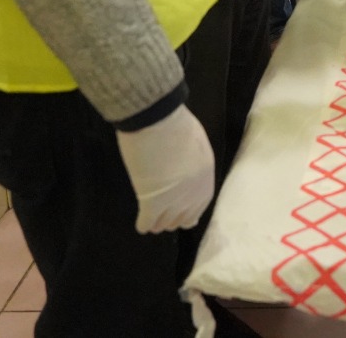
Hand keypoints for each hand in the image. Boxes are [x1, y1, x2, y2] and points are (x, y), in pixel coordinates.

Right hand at [115, 104, 216, 232]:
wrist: (158, 121)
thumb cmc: (175, 124)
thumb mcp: (195, 145)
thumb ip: (195, 164)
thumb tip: (190, 173)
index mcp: (205, 178)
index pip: (199, 207)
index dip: (188, 214)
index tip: (181, 217)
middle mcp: (193, 194)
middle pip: (182, 219)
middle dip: (172, 219)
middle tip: (161, 217)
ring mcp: (174, 201)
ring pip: (165, 223)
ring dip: (157, 222)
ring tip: (151, 220)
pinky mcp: (153, 203)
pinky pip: (147, 222)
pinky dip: (143, 224)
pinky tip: (140, 223)